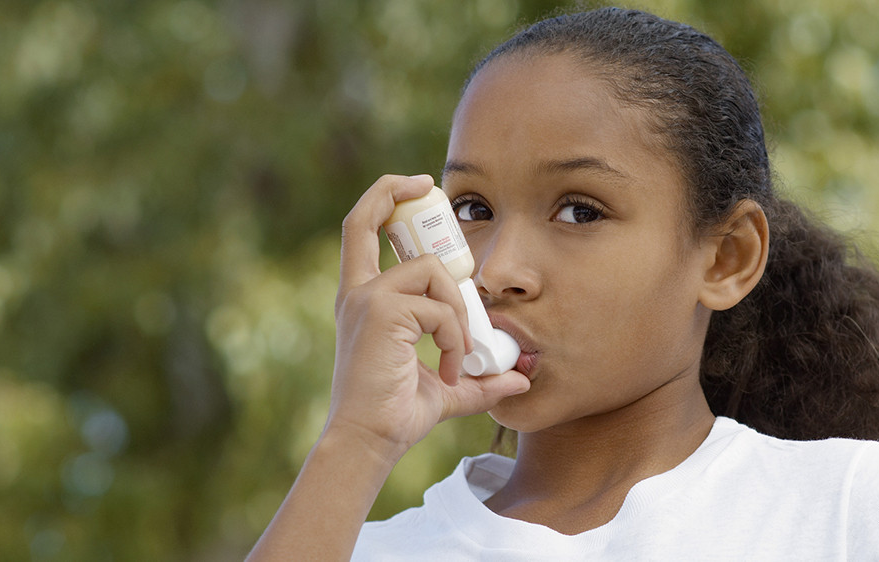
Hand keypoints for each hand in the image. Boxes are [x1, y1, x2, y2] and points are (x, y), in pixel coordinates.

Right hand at [326, 174, 529, 461]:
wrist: (369, 443)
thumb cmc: (396, 416)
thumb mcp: (446, 390)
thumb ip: (479, 378)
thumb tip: (520, 379)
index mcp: (363, 298)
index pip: (360, 228)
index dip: (386, 195)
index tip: (419, 186)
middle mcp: (358, 291)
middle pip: (370, 217)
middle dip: (404, 197)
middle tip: (446, 237)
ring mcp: (367, 299)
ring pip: (432, 273)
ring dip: (458, 313)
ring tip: (459, 356)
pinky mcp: (380, 312)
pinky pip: (440, 309)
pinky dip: (456, 339)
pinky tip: (451, 370)